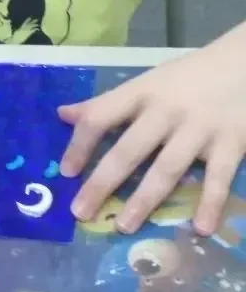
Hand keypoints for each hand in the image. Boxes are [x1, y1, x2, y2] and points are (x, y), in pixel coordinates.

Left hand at [57, 30, 245, 235]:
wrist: (245, 63)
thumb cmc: (188, 77)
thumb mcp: (146, 83)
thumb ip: (107, 103)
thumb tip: (63, 114)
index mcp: (141, 93)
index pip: (102, 116)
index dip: (80, 144)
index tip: (65, 172)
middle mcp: (166, 112)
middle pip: (129, 150)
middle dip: (102, 182)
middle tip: (81, 212)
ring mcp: (199, 130)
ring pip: (167, 168)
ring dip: (144, 200)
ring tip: (124, 226)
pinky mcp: (232, 144)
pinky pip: (219, 178)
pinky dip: (210, 203)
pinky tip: (200, 227)